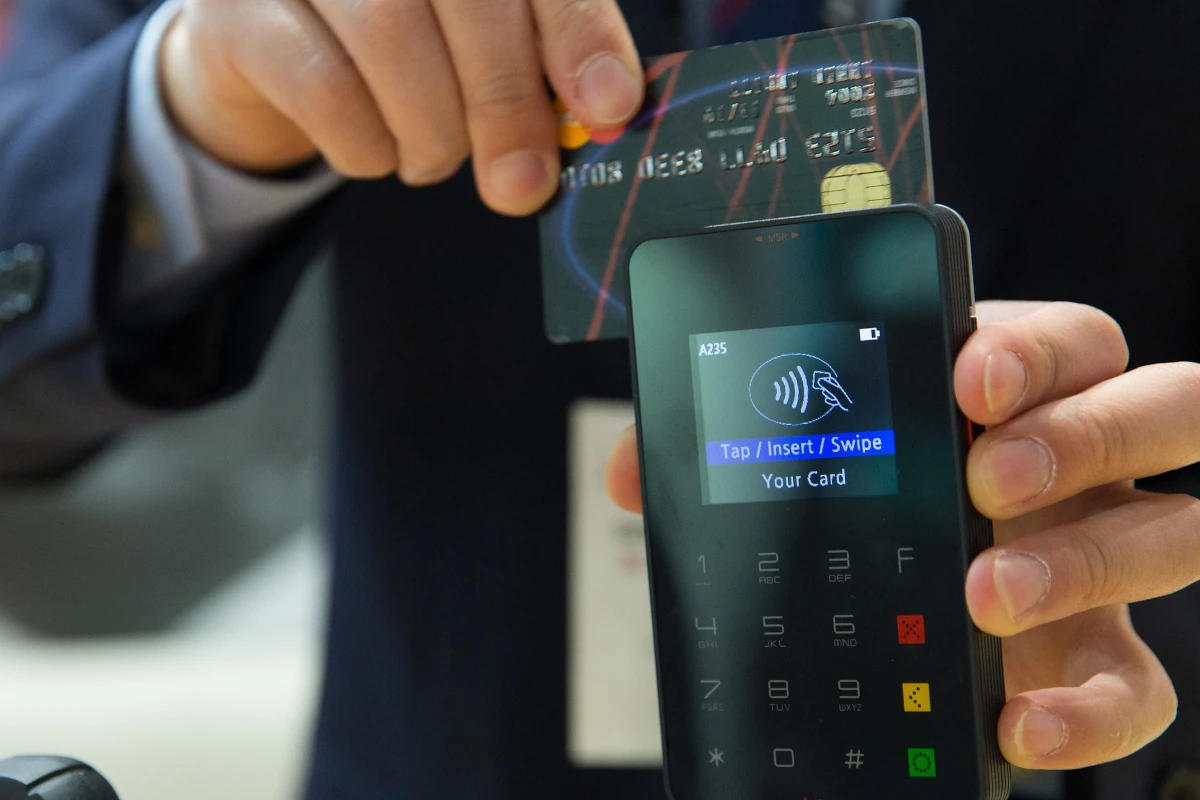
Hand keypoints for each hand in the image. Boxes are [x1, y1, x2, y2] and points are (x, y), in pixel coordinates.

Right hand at [159, 0, 643, 215]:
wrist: (273, 43)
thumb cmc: (402, 38)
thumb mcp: (480, 39)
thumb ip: (540, 59)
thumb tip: (605, 111)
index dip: (577, 32)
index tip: (608, 108)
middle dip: (507, 106)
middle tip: (521, 183)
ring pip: (392, 40)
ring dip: (433, 132)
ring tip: (435, 158)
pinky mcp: (236, 9)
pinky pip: (324, 89)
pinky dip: (368, 146)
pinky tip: (378, 153)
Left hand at [606, 300, 1199, 769]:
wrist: (884, 615)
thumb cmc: (851, 504)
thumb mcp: (795, 461)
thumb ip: (719, 447)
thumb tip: (630, 470)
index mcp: (1010, 391)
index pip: (1068, 337)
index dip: (1035, 348)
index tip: (966, 377)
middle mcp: (1079, 461)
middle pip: (1161, 407)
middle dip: (1080, 434)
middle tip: (982, 478)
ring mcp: (1100, 554)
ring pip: (1174, 534)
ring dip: (1087, 560)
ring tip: (983, 594)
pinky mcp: (1097, 658)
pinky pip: (1142, 685)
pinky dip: (1092, 712)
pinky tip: (1015, 722)